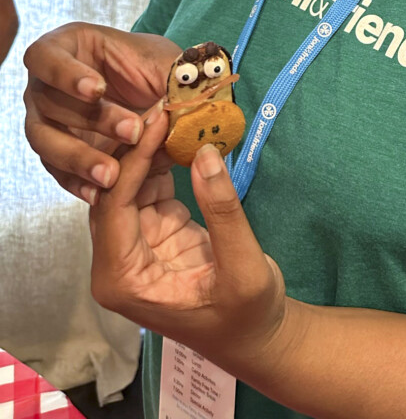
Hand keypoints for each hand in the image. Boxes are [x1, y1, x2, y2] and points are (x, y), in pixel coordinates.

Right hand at [24, 22, 180, 203]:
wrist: (161, 99)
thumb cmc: (156, 69)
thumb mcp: (167, 64)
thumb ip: (173, 75)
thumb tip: (187, 96)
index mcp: (68, 48)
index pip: (46, 57)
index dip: (65, 73)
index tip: (98, 89)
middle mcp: (47, 84)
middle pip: (49, 102)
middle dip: (91, 119)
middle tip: (131, 132)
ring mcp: (47, 119)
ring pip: (46, 141)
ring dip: (79, 158)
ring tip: (112, 176)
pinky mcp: (58, 153)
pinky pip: (57, 171)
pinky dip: (77, 183)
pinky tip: (98, 194)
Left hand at [89, 110, 290, 380]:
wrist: (258, 336)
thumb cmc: (247, 315)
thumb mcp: (243, 266)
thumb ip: (223, 211)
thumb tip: (204, 152)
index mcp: (122, 279)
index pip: (114, 206)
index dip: (134, 159)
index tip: (158, 119)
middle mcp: (117, 261)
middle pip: (114, 191)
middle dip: (138, 147)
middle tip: (165, 104)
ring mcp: (135, 243)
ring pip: (129, 184)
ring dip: (151, 148)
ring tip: (174, 109)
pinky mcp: (155, 230)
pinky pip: (150, 186)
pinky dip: (165, 159)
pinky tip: (180, 132)